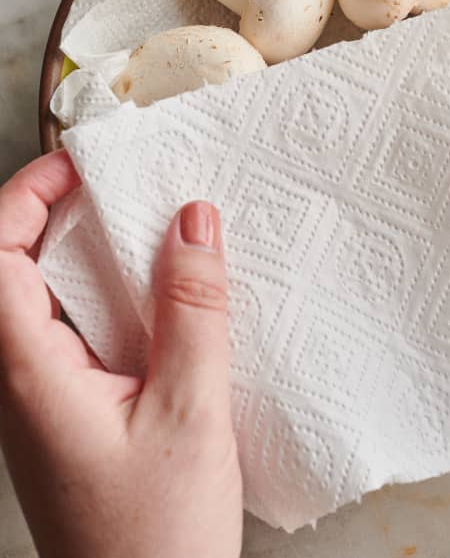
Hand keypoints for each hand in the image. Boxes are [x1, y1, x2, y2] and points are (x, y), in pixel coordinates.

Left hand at [0, 151, 242, 557]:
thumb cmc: (158, 541)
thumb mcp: (190, 412)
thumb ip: (192, 311)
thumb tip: (194, 224)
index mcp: (31, 377)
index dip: (25, 199)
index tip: (76, 167)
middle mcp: (22, 386)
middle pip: (10, 273)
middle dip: (51, 216)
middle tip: (111, 188)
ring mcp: (41, 404)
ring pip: (41, 305)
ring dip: (81, 257)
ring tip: (139, 230)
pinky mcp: (69, 416)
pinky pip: (71, 336)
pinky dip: (105, 298)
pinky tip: (155, 300)